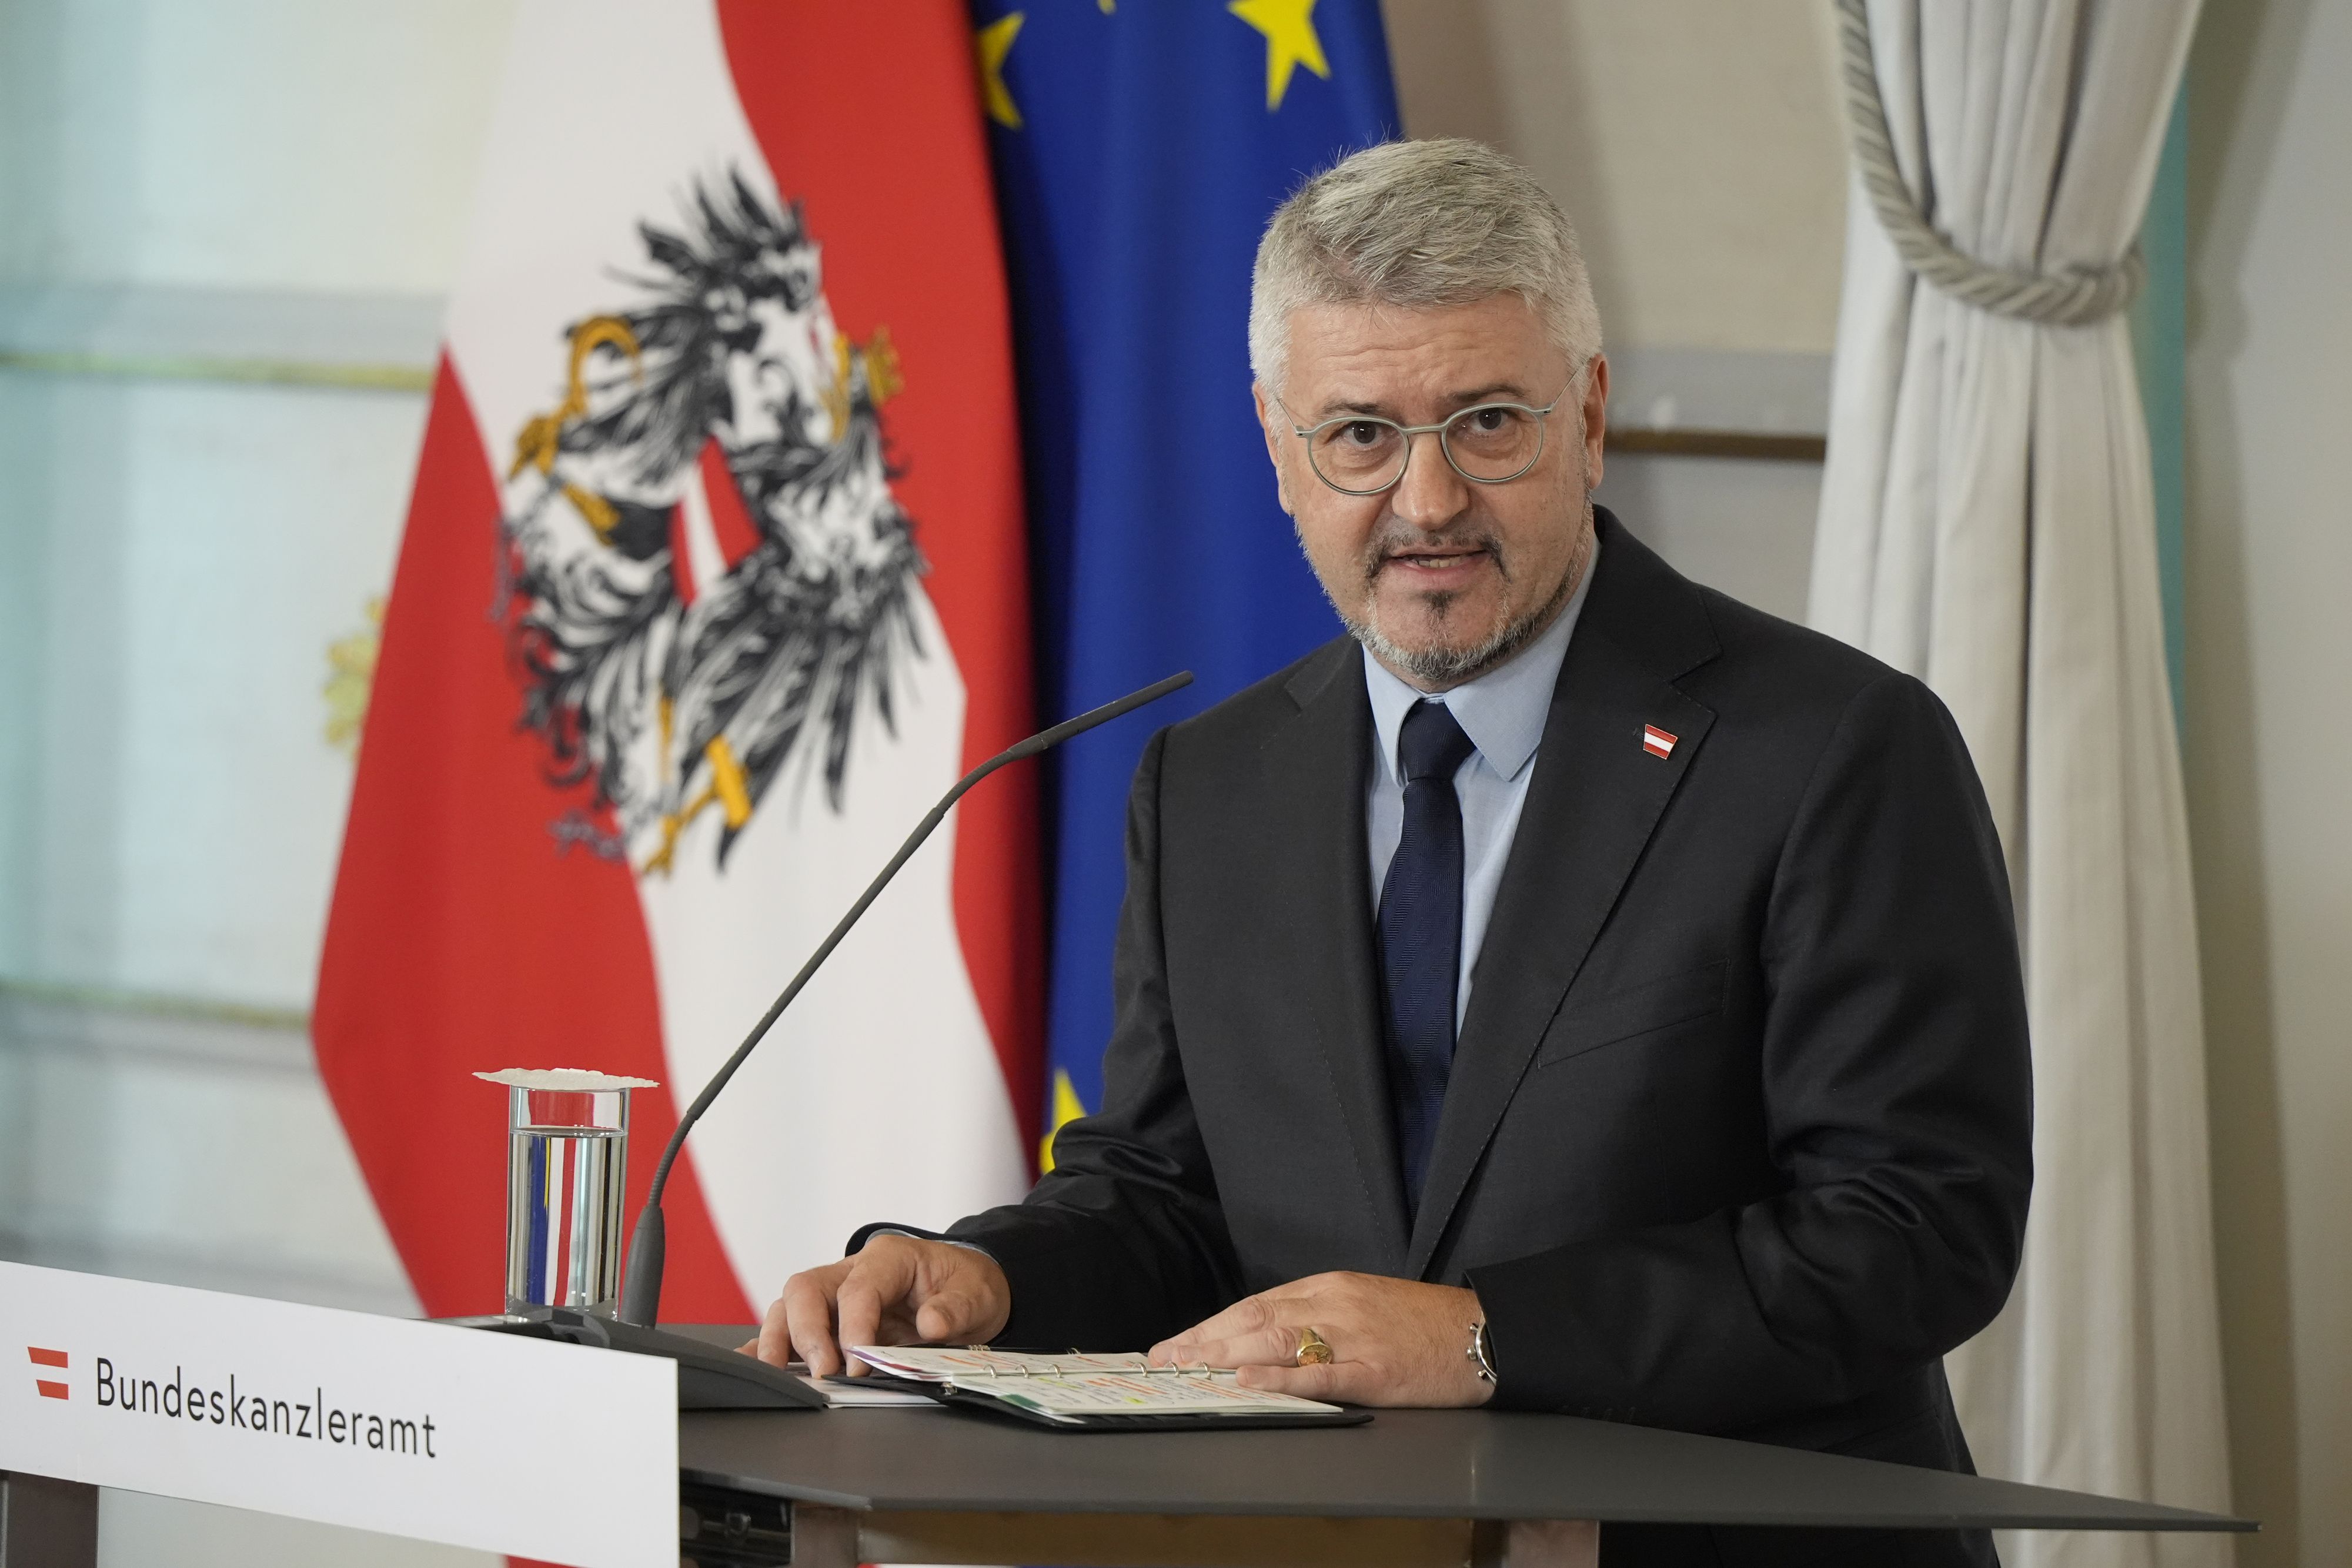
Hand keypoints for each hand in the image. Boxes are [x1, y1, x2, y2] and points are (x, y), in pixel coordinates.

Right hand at [752, 1234, 1010, 1375]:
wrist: (965, 1289)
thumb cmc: (966, 1287)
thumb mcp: (976, 1296)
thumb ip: (954, 1309)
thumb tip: (931, 1324)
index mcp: (889, 1258)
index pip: (858, 1288)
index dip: (854, 1326)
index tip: (860, 1363)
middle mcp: (852, 1270)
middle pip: (808, 1289)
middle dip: (809, 1332)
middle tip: (824, 1372)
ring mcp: (834, 1293)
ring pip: (789, 1305)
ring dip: (780, 1340)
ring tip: (779, 1375)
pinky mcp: (827, 1318)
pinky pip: (788, 1324)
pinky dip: (771, 1344)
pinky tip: (758, 1364)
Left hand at [1147, 1271, 1494, 1407]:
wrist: (1482, 1331)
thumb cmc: (1422, 1324)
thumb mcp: (1362, 1304)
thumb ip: (1315, 1316)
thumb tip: (1262, 1339)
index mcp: (1329, 1288)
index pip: (1254, 1305)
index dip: (1210, 1326)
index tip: (1175, 1344)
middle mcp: (1335, 1304)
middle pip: (1256, 1320)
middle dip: (1205, 1341)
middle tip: (1165, 1361)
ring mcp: (1355, 1336)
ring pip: (1279, 1341)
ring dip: (1227, 1356)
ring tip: (1189, 1368)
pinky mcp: (1376, 1369)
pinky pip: (1323, 1374)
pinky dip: (1283, 1378)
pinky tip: (1252, 1383)